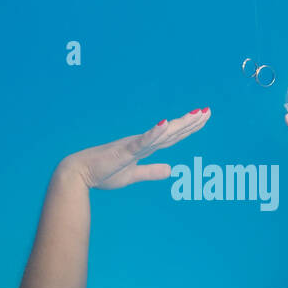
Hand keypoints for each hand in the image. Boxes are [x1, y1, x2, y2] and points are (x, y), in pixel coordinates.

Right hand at [65, 108, 210, 189]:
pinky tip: (165, 124)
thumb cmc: (103, 173)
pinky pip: (143, 141)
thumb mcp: (133, 175)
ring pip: (162, 134)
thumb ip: (151, 171)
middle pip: (171, 132)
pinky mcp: (125, 150)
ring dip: (179, 124)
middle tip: (208, 111)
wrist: (79, 174)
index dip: (188, 128)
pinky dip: (155, 133)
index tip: (202, 118)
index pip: (171, 137)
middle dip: (190, 122)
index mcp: (145, 148)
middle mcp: (142, 142)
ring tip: (195, 115)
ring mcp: (134, 145)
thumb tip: (170, 171)